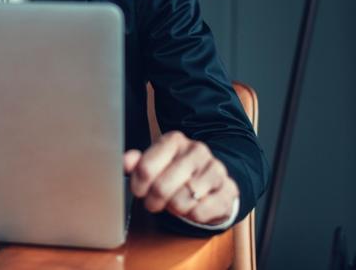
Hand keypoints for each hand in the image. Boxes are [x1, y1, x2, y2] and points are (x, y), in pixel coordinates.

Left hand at [124, 131, 238, 225]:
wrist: (212, 180)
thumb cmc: (177, 173)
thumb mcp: (155, 164)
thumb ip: (137, 163)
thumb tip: (125, 161)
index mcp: (175, 140)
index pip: (145, 168)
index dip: (138, 186)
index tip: (140, 191)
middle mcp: (197, 150)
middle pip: (162, 187)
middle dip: (154, 201)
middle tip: (154, 202)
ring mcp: (216, 169)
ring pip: (183, 200)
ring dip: (175, 208)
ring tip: (176, 202)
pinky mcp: (229, 190)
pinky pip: (202, 211)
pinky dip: (193, 215)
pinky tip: (193, 207)